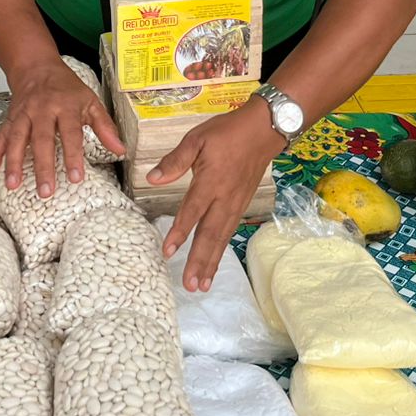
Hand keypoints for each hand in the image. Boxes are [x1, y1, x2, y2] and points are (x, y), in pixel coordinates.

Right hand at [0, 58, 125, 196]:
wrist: (37, 67)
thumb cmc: (67, 87)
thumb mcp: (91, 101)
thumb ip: (105, 127)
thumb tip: (121, 150)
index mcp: (66, 106)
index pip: (71, 133)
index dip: (73, 156)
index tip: (75, 178)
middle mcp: (43, 110)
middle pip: (42, 140)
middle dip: (42, 166)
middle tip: (45, 191)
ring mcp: (24, 114)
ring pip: (17, 139)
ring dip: (13, 162)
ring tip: (13, 185)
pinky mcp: (10, 118)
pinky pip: (1, 136)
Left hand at [155, 102, 285, 291]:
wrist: (264, 130)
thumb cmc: (227, 132)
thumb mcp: (197, 138)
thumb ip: (175, 160)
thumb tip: (151, 178)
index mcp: (211, 181)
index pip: (192, 211)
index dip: (179, 232)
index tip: (168, 252)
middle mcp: (224, 197)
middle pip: (210, 234)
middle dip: (199, 261)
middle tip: (190, 285)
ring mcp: (235, 204)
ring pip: (221, 238)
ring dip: (211, 262)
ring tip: (202, 284)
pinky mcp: (241, 205)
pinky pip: (229, 232)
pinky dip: (221, 250)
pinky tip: (214, 263)